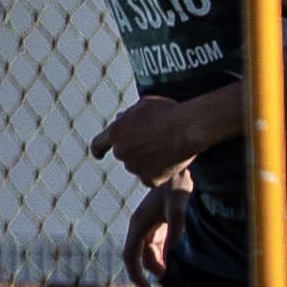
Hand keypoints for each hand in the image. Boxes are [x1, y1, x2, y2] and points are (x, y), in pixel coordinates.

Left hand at [92, 93, 216, 186]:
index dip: (98, 150)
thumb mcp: (143, 106)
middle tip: (154, 140)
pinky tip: (171, 160)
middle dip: (134, 149)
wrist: (188, 127)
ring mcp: (135, 168)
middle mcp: (121, 152)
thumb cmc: (168, 111)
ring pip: (138, 166)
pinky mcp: (150, 180)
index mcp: (115, 133)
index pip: (98, 145)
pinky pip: (151, 177)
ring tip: (166, 147)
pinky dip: (159, 172)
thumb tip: (122, 120)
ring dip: (147, 160)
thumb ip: (129, 117)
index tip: (99, 155)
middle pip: (124, 154)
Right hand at [121, 181, 190, 286]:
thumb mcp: (179, 207)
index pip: (130, 255)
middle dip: (146, 272)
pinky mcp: (155, 224)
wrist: (178, 172)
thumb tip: (172, 252)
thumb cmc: (176, 187)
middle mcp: (138, 226)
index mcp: (138, 224)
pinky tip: (169, 261)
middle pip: (137, 256)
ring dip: (154, 264)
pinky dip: (160, 255)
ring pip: (145, 252)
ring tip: (167, 272)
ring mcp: (146, 225)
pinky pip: (153, 245)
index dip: (135, 274)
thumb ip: (176, 229)